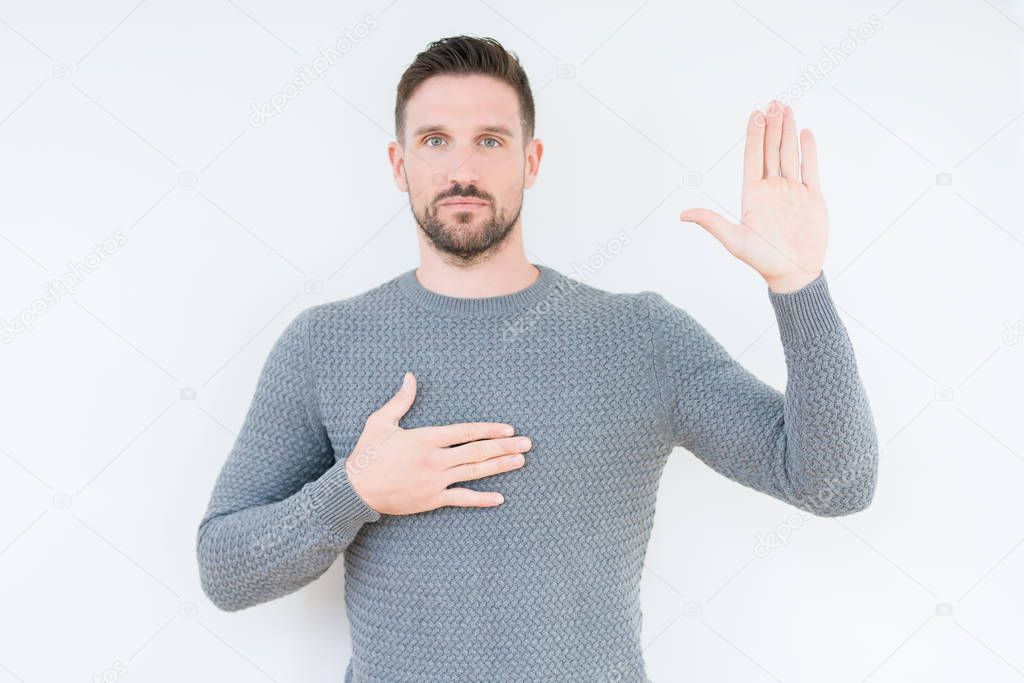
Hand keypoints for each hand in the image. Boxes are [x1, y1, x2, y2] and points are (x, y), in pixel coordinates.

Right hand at [344, 372, 531, 514]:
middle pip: (476, 451)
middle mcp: (435, 460)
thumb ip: (401, 400)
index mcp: (425, 439)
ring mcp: (435, 481)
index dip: (489, 430)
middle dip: (504, 446)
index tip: (509, 429)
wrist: (354, 490)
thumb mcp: (381, 421)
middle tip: (526, 443)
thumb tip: (410, 376)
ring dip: (499, 466)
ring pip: (474, 472)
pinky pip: (461, 500)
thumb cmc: (367, 453)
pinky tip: (499, 498)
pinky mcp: (432, 500)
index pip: (465, 432)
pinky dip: (481, 499)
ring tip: (520, 461)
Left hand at [680, 99, 827, 293]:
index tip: (755, 114)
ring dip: (788, 131)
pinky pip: (810, 168)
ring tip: (787, 108)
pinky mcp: (812, 197)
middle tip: (774, 102)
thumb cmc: (762, 260)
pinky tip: (805, 133)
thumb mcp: (734, 240)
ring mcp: (792, 190)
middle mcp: (772, 188)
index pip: (752, 157)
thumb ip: (712, 223)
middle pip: (771, 150)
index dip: (754, 135)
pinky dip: (808, 151)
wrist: (794, 273)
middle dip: (772, 125)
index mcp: (753, 194)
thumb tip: (684, 215)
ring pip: (789, 154)